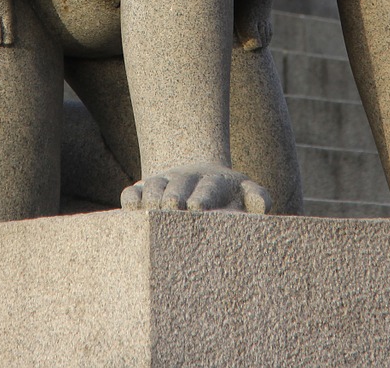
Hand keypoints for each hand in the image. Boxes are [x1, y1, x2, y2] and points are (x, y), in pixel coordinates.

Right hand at [121, 163, 271, 212]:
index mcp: (212, 182)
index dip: (202, 197)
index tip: (197, 207)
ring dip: (151, 200)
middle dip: (174, 198)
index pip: (207, 189)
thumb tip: (261, 205)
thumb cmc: (226, 194)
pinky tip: (130, 214)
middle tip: (172, 210)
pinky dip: (129, 202)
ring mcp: (161, 184)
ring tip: (150, 214)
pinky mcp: (140, 190)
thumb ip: (258, 197)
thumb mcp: (246, 191)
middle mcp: (184, 180)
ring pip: (151, 187)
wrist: (196, 175)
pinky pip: (130, 193)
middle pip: (176, 186)